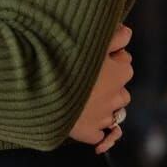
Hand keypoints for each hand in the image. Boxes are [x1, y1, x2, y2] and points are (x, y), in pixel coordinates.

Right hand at [69, 23, 133, 154]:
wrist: (39, 85)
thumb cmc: (63, 57)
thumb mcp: (89, 40)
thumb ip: (112, 36)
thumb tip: (128, 31)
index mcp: (119, 72)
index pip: (125, 62)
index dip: (111, 58)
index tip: (95, 55)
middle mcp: (115, 96)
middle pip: (121, 90)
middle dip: (109, 85)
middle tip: (88, 76)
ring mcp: (102, 116)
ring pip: (113, 113)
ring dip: (104, 106)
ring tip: (84, 97)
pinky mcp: (88, 132)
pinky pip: (99, 134)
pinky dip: (94, 128)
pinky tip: (82, 119)